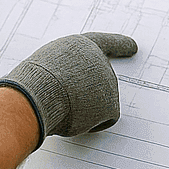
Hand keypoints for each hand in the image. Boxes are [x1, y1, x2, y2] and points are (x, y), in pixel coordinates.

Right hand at [0, 33, 137, 146]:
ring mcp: (109, 82)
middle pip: (96, 85)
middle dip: (84, 96)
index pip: (106, 43)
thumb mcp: (49, 66)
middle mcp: (100, 61)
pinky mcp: (112, 104)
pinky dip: (89, 125)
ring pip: (95, 106)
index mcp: (83, 46)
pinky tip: (73, 117)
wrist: (38, 93)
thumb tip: (74, 95)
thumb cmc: (34, 82)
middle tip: (61, 98)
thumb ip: (68, 71)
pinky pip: (102, 121)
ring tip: (61, 103)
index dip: (120, 44)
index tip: (134, 46)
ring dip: (80, 110)